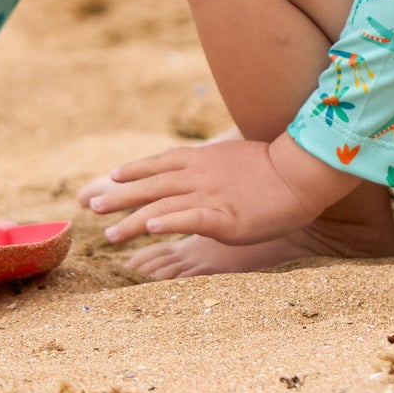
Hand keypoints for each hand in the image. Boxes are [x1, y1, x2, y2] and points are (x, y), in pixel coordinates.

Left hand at [87, 135, 353, 246]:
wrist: (300, 170)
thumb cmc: (274, 167)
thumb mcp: (234, 158)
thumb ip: (213, 165)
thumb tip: (204, 167)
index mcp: (200, 159)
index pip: (157, 163)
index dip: (132, 171)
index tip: (112, 177)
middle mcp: (197, 174)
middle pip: (148, 185)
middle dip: (118, 197)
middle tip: (93, 208)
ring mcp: (208, 195)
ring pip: (159, 206)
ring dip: (130, 220)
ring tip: (108, 234)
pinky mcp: (222, 216)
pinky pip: (186, 219)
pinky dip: (164, 223)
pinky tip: (146, 230)